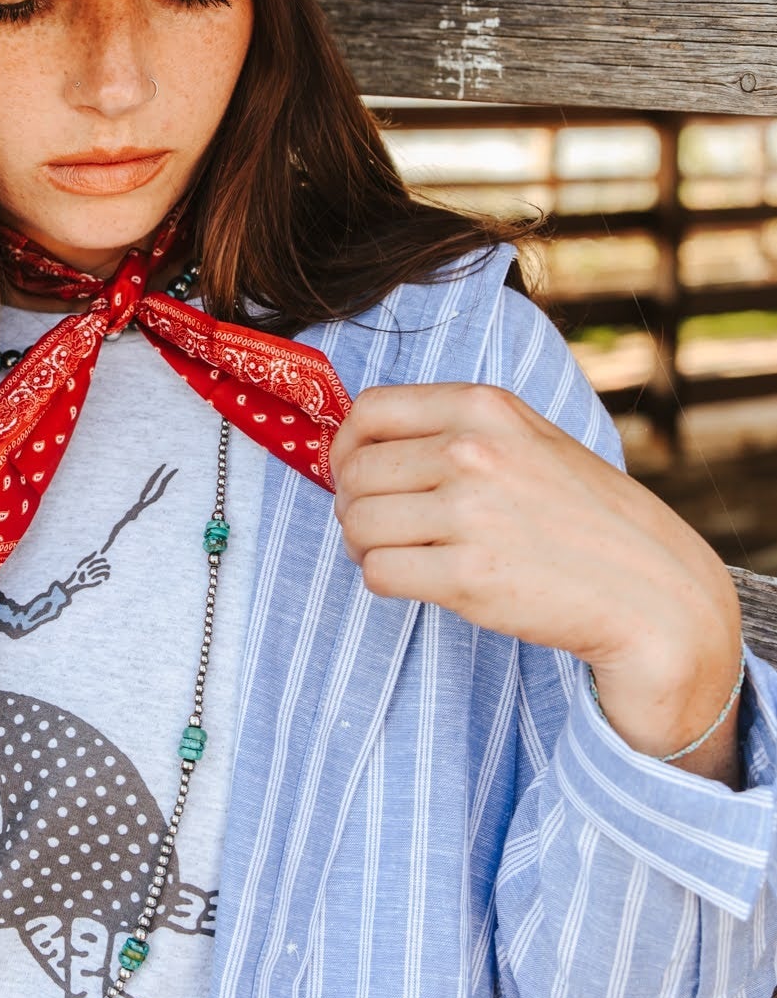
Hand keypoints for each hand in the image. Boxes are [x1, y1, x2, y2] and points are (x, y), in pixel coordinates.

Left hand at [330, 384, 743, 780]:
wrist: (652, 590)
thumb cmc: (584, 516)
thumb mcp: (528, 440)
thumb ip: (454, 431)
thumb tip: (360, 446)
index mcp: (484, 408)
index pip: (370, 411)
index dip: (346, 446)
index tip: (352, 471)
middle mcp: (472, 452)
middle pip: (356, 473)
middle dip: (354, 504)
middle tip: (379, 526)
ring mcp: (468, 514)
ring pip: (358, 524)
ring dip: (365, 545)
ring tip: (401, 553)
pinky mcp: (466, 576)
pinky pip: (378, 573)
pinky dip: (384, 580)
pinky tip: (418, 579)